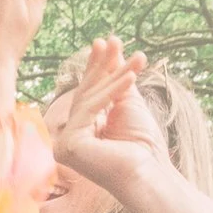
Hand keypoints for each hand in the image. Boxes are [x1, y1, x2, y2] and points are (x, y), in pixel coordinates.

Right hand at [49, 35, 170, 194]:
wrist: (148, 173)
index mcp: (79, 133)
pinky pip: (90, 112)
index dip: (96, 68)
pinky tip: (131, 78)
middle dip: (102, 66)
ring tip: (138, 59)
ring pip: (88, 101)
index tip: (107, 41)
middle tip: (114, 39)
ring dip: (114, 77)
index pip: (86, 95)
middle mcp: (66, 140)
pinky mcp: (69, 147)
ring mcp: (64, 145)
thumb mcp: (128, 105)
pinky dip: (111, 93)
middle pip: (84, 95)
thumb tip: (112, 49)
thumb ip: (117, 81)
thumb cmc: (143, 147)